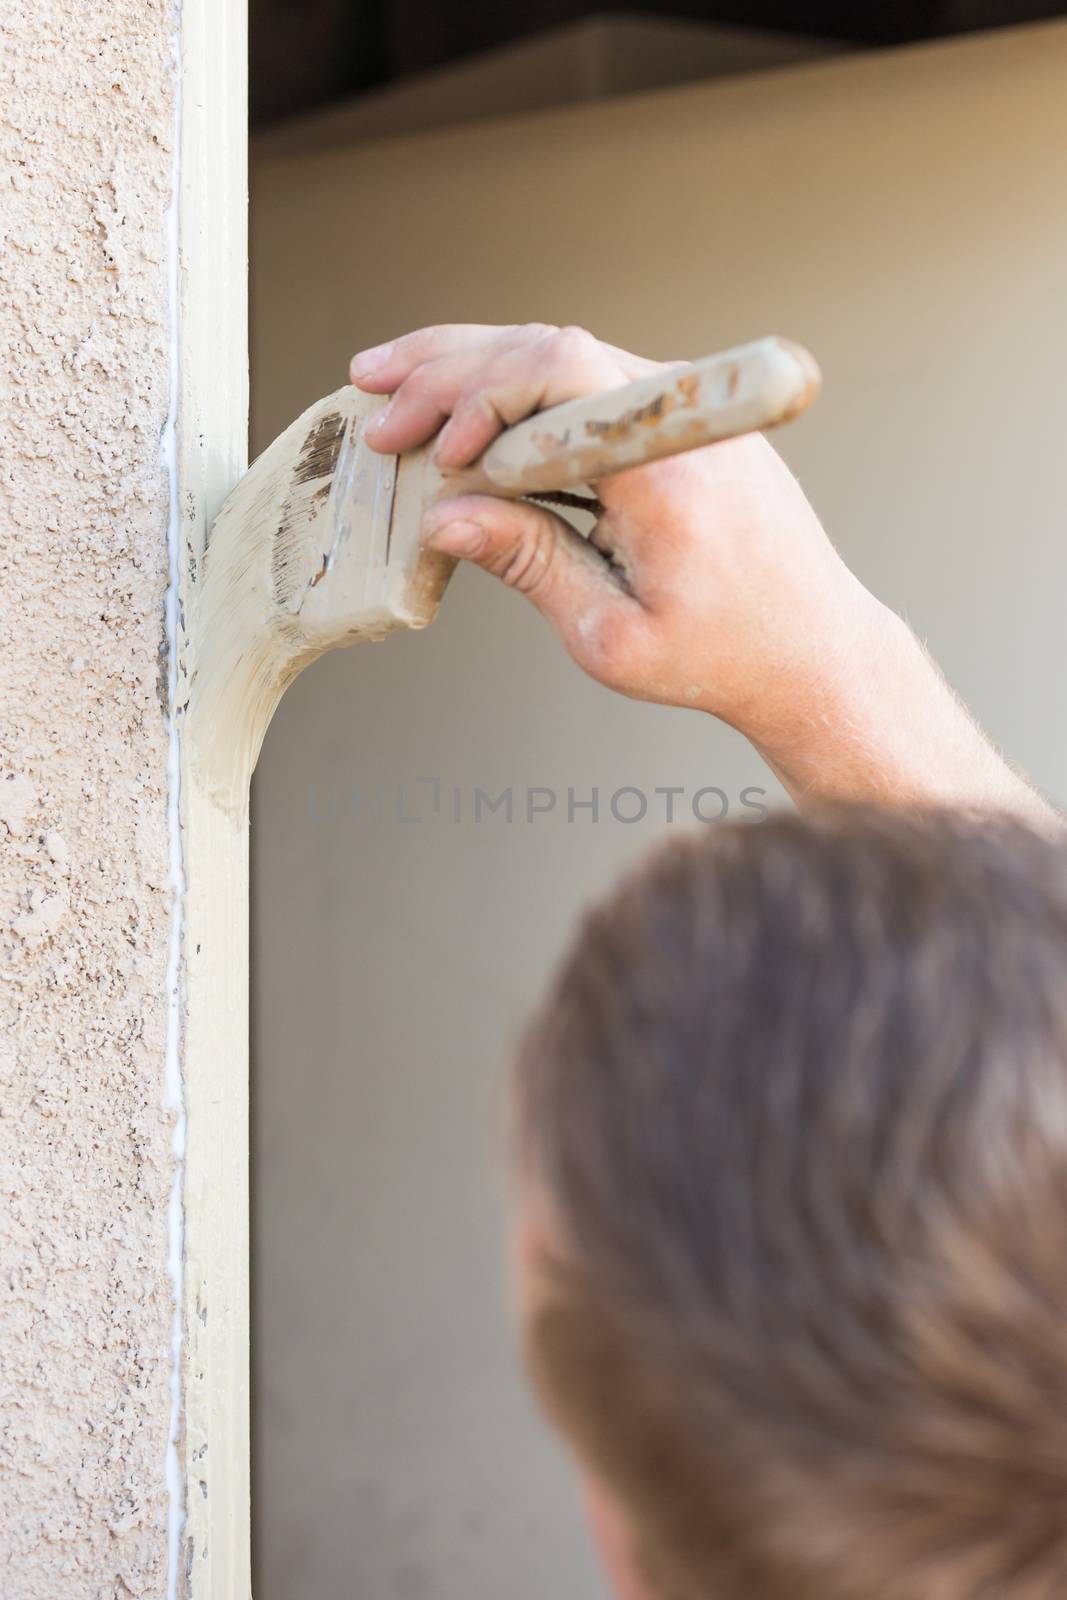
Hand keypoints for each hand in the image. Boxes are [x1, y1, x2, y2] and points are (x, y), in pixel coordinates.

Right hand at [350, 323, 873, 750]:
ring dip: (471, 368)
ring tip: (391, 382)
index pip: (557, 374)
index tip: (432, 457)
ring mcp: (681, 409)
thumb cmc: (723, 655)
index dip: (478, 399)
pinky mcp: (674, 421)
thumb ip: (527, 564)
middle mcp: (678, 417)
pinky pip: (584, 384)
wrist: (811, 650)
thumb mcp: (610, 634)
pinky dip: (516, 392)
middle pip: (546, 349)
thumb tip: (442, 519)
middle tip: (376, 407)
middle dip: (449, 374)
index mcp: (664, 467)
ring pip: (559, 356)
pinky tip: (460, 404)